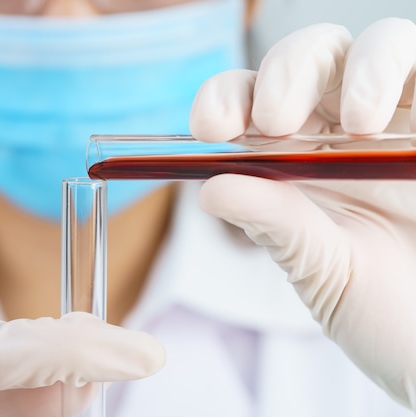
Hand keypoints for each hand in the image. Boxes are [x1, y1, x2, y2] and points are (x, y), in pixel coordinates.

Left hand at [190, 18, 415, 409]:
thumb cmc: (383, 309)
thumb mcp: (322, 270)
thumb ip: (275, 224)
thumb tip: (208, 188)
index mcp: (292, 159)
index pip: (246, 103)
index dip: (223, 100)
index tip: (210, 128)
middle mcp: (340, 129)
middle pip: (304, 60)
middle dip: (283, 76)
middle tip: (276, 122)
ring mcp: (398, 120)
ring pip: (374, 46)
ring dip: (360, 71)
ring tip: (359, 126)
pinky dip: (401, 72)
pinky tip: (386, 119)